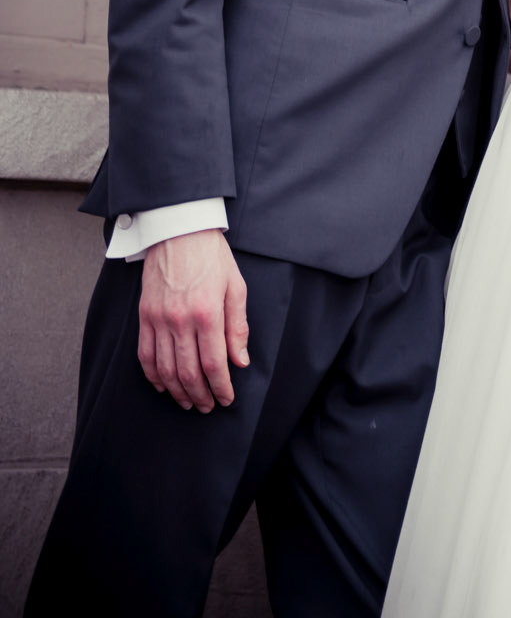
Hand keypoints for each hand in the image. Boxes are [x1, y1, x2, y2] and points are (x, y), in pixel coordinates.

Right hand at [137, 227, 248, 412]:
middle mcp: (180, 320)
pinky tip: (164, 386)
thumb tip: (240, 361)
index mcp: (207, 312)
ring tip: (188, 402)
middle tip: (207, 407)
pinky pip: (145, 355)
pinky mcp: (144, 316)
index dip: (220, 386)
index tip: (226, 399)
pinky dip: (153, 376)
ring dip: (177, 392)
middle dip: (200, 396)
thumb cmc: (211, 256)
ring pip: (165, 370)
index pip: (214, 363)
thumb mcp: (235, 286)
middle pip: (188, 372)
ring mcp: (158, 319)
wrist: (179, 230)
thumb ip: (238, 326)